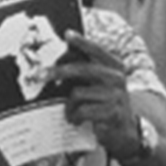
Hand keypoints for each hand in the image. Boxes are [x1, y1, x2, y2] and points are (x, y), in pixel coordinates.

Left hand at [52, 31, 149, 160]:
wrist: (125, 130)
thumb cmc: (106, 103)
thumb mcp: (101, 84)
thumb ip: (87, 71)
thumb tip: (59, 61)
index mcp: (115, 66)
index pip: (96, 50)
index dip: (82, 42)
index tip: (67, 34)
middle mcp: (117, 77)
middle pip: (82, 69)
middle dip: (59, 71)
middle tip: (41, 75)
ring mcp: (116, 95)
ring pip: (78, 93)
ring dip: (69, 105)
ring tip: (71, 112)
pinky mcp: (111, 112)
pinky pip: (82, 110)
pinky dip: (75, 116)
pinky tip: (77, 120)